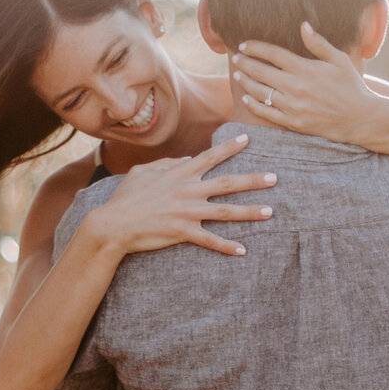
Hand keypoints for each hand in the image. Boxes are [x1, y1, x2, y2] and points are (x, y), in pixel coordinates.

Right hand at [81, 133, 274, 257]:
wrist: (113, 223)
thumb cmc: (126, 197)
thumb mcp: (144, 172)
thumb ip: (168, 163)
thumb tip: (188, 158)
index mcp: (179, 173)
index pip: (209, 157)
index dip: (229, 147)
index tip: (248, 139)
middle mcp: (187, 190)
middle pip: (227, 183)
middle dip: (253, 180)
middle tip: (275, 177)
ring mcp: (187, 211)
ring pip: (226, 211)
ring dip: (250, 212)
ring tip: (270, 212)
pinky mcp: (182, 232)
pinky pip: (209, 240)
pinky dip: (226, 246)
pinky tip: (242, 250)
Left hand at [231, 24, 382, 142]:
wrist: (360, 118)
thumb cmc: (351, 86)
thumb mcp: (339, 60)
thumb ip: (318, 43)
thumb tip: (303, 25)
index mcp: (306, 69)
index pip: (273, 54)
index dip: (256, 48)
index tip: (244, 45)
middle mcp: (296, 87)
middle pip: (261, 72)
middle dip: (245, 63)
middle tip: (236, 59)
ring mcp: (293, 106)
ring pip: (260, 92)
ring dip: (246, 82)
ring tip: (238, 75)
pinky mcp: (293, 122)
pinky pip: (267, 113)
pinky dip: (254, 105)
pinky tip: (247, 98)